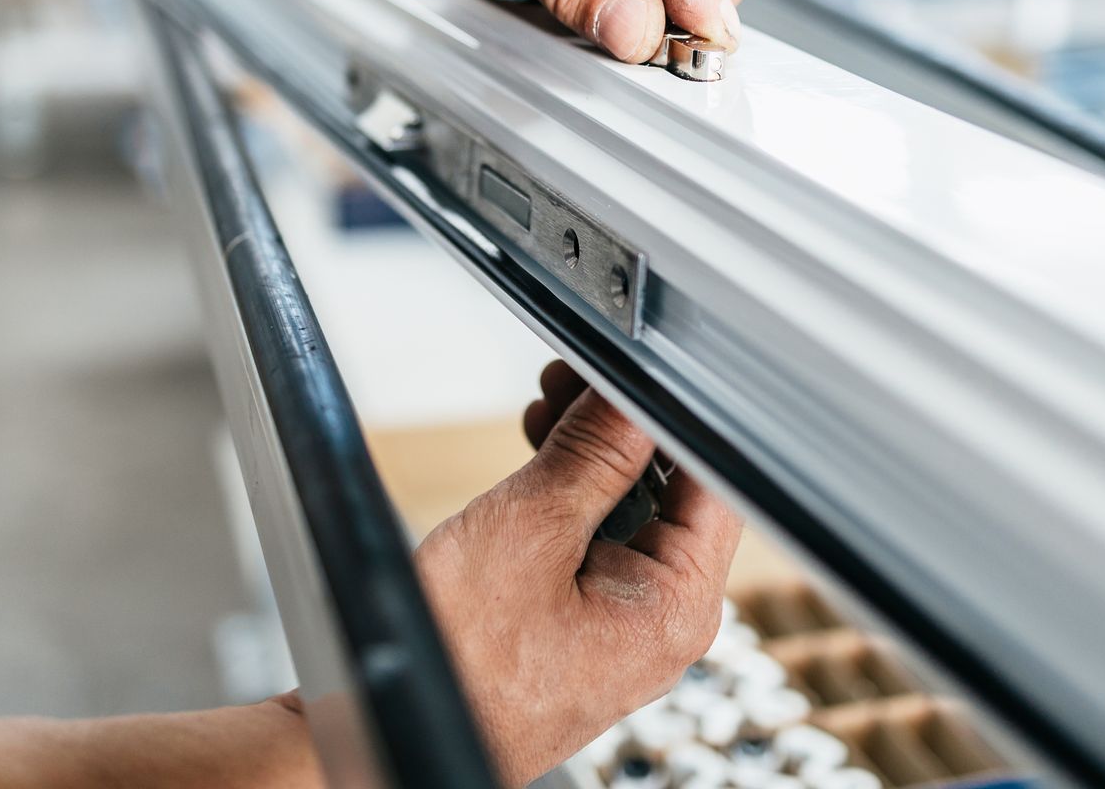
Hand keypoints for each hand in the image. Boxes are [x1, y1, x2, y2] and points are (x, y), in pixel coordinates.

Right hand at [416, 361, 741, 785]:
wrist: (394, 734)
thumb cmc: (459, 667)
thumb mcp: (529, 530)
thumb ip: (592, 452)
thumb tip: (631, 393)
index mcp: (675, 606)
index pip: (711, 480)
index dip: (671, 412)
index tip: (630, 369)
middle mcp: (663, 618)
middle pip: (672, 489)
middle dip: (622, 425)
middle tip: (572, 379)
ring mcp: (626, 621)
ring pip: (630, 508)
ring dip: (591, 452)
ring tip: (547, 407)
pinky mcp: (587, 619)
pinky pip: (598, 538)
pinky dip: (572, 492)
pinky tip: (538, 456)